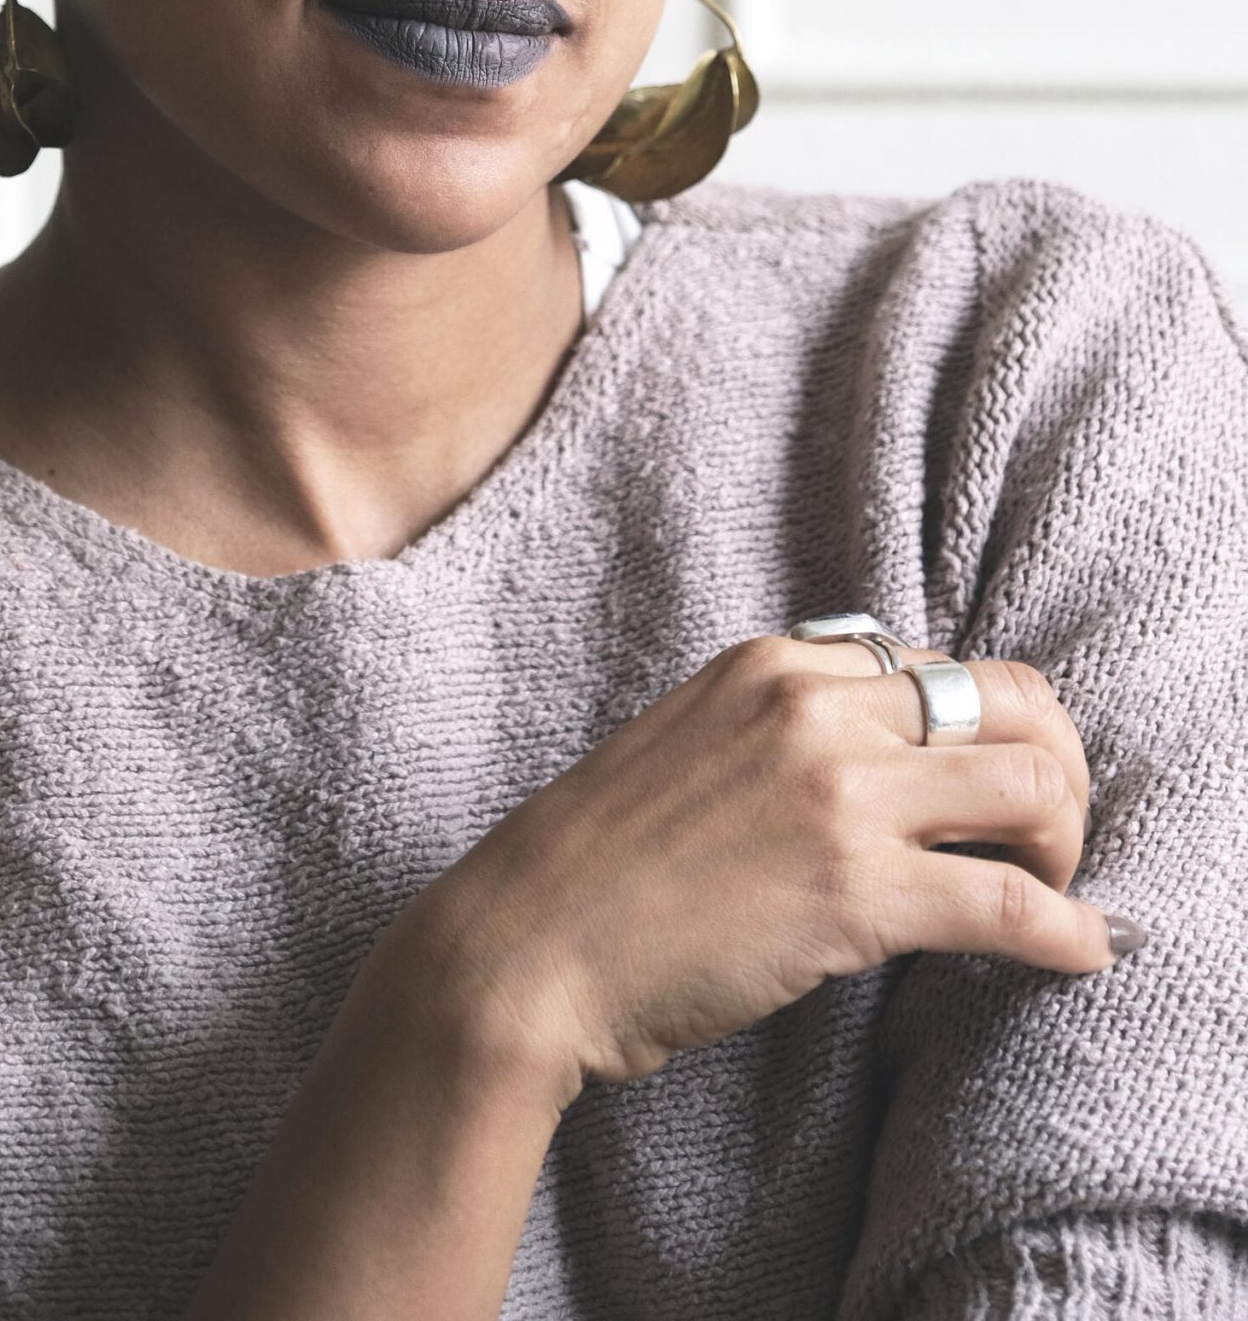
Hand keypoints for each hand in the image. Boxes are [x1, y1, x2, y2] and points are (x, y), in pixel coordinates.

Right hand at [414, 633, 1123, 1102]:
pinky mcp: (855, 893)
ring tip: (1054, 894)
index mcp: (773, 662)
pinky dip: (1073, 931)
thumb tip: (879, 756)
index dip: (989, 730)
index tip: (993, 790)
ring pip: (1034, 785)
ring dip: (1068, 843)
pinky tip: (1090, 952)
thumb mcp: (692, 740)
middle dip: (1056, 771)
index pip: (938, 663)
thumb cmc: (597, 866)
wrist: (525, 946)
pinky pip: (1013, 903)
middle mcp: (815, 705)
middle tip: (1046, 842)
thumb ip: (782, 727)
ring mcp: (838, 793)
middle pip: (1011, 704)